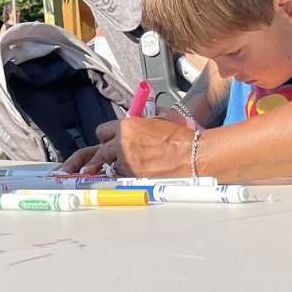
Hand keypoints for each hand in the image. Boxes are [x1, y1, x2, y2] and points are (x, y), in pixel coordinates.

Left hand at [66, 118, 194, 177]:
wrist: (191, 154)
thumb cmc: (178, 136)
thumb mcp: (157, 117)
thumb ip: (139, 118)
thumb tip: (133, 118)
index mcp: (126, 126)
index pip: (101, 131)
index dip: (106, 136)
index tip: (109, 139)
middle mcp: (121, 143)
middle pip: (100, 150)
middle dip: (105, 153)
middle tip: (107, 157)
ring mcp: (126, 161)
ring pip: (111, 164)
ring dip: (118, 164)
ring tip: (132, 162)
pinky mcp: (132, 175)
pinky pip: (122, 175)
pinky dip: (127, 173)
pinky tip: (139, 169)